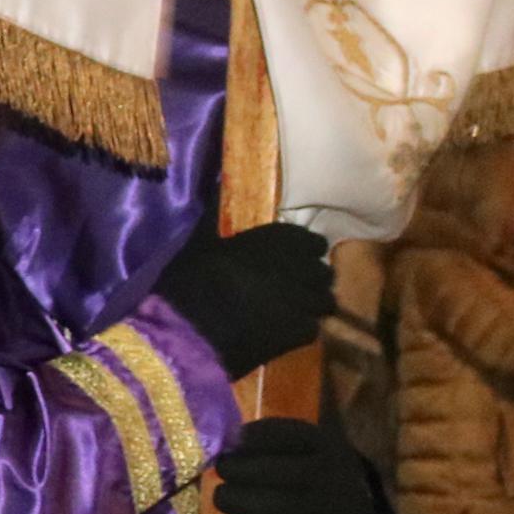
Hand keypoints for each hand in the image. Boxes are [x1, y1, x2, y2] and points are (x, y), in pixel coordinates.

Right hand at [151, 224, 336, 377]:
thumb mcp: (204, 236)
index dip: (306, 253)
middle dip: (312, 281)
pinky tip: (281, 334)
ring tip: (291, 313)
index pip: (314, 243)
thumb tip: (216, 179)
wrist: (189, 323)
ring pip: (324, 303)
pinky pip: (312, 330)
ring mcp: (304, 300)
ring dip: (310, 306)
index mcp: (282, 239)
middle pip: (323, 274)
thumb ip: (219, 211)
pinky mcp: (298, 332)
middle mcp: (301, 266)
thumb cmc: (192, 275)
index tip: (295, 260)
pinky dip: (300, 331)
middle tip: (292, 289)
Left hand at [209, 413, 381, 513]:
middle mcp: (336, 474)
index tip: (233, 439)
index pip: (293, 434)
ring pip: (282, 505)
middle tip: (221, 471)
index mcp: (329, 446)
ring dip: (242, 502)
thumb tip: (228, 442)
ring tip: (221, 499)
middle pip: (283, 471)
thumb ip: (276, 446)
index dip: (259, 435)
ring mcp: (334, 509)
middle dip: (243, 470)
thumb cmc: (316, 482)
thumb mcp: (309, 454)